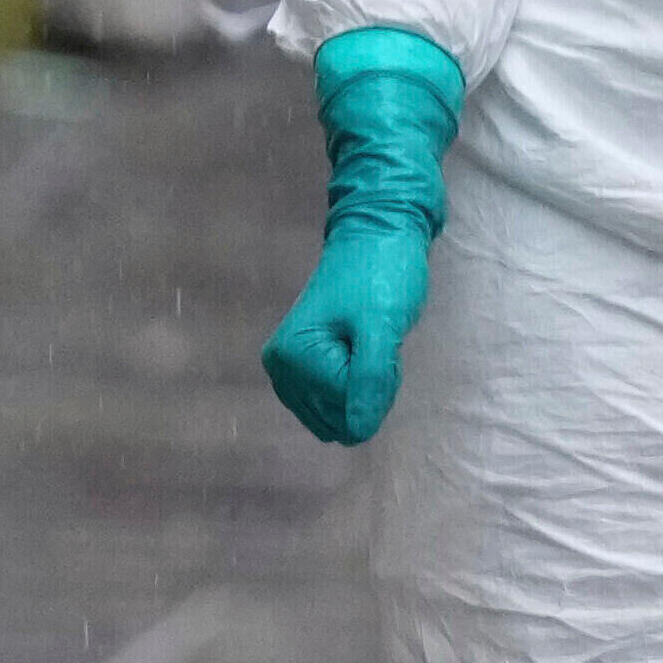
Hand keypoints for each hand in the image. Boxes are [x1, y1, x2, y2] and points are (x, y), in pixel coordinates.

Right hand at [269, 26, 466, 451]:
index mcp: (291, 359)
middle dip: (368, 390)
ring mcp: (290, 368)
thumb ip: (370, 381)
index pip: (346, 415)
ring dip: (366, 385)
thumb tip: (356, 431)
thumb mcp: (381, 330)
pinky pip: (340, 400)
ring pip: (341, 414)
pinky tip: (361, 347)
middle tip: (375, 342)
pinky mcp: (304, 364)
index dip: (376, 385)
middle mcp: (280, 369)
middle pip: (339, 421)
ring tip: (369, 341)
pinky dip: (360, 380)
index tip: (379, 341)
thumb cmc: (382, 274)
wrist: (378, 231)